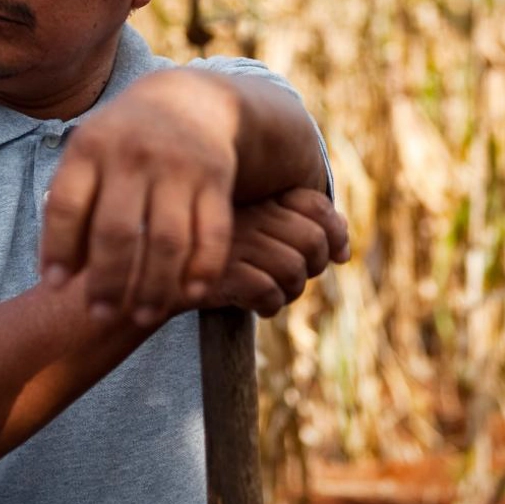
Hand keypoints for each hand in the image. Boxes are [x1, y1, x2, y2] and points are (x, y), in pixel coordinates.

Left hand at [39, 70, 239, 324]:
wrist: (191, 101)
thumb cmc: (123, 145)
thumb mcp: (89, 155)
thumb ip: (70, 205)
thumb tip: (57, 274)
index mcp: (90, 147)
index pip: (67, 205)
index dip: (58, 249)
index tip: (55, 285)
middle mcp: (133, 154)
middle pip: (118, 232)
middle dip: (107, 282)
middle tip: (100, 315)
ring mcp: (179, 166)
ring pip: (167, 241)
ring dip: (154, 287)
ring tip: (142, 316)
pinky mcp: (217, 178)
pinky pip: (213, 233)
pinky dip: (203, 269)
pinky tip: (191, 295)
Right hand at [204, 188, 350, 317]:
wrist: (159, 274)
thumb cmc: (218, 255)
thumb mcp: (261, 236)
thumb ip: (304, 232)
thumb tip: (345, 253)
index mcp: (261, 198)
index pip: (317, 205)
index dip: (334, 232)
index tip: (331, 254)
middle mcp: (250, 214)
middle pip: (313, 241)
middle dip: (313, 267)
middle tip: (292, 278)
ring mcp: (235, 241)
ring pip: (294, 269)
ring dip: (290, 290)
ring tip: (274, 293)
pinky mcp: (220, 272)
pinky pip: (267, 291)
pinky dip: (268, 304)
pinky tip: (256, 305)